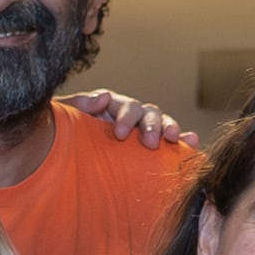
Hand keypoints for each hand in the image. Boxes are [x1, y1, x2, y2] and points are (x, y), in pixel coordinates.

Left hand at [61, 87, 197, 150]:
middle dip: (151, 126)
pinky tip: (192, 143)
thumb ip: (80, 105)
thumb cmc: (64, 134)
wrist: (62, 157)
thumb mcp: (67, 118)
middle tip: (150, 143)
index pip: (126, 106)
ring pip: (163, 123)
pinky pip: (172, 141)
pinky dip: (184, 140)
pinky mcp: (154, 147)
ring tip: (174, 140)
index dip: (126, 117)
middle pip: (148, 113)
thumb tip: (104, 97)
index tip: (120, 134)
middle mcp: (132, 116)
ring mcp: (143, 130)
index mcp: (113, 107)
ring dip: (170, 129)